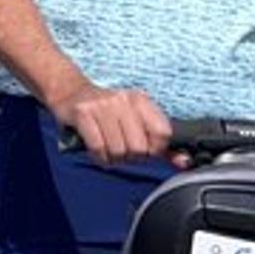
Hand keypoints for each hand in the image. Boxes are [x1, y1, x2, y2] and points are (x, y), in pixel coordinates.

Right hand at [53, 83, 172, 165]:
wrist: (70, 91)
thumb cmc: (107, 111)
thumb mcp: (136, 119)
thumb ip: (161, 143)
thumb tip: (184, 162)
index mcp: (140, 100)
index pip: (162, 133)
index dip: (154, 148)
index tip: (144, 147)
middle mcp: (123, 100)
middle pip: (140, 148)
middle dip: (131, 156)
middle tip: (121, 148)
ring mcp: (102, 105)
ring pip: (119, 150)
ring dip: (113, 157)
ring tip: (108, 147)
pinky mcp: (83, 113)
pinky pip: (99, 148)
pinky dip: (99, 156)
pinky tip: (97, 149)